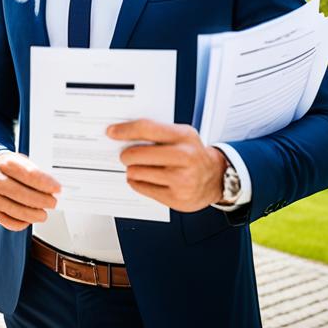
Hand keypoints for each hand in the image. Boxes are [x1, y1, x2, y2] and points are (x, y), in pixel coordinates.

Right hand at [0, 152, 61, 231]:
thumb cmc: (12, 169)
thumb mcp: (24, 163)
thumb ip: (39, 175)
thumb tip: (54, 189)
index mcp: (5, 163)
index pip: (28, 175)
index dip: (45, 183)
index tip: (57, 189)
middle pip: (20, 193)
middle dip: (41, 201)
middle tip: (52, 203)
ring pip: (15, 210)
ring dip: (33, 215)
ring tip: (43, 214)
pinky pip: (9, 222)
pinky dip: (22, 223)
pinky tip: (28, 219)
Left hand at [106, 119, 226, 211]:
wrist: (216, 178)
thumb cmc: (193, 154)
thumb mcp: (182, 135)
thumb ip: (157, 132)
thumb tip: (123, 133)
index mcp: (184, 137)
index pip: (147, 129)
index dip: (125, 130)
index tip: (112, 132)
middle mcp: (185, 157)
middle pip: (137, 154)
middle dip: (126, 155)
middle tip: (127, 156)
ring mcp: (182, 180)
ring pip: (137, 173)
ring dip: (132, 170)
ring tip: (141, 168)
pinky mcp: (177, 199)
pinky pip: (143, 188)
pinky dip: (138, 183)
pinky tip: (146, 179)